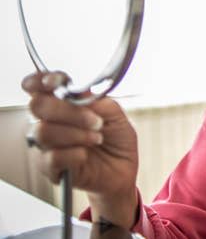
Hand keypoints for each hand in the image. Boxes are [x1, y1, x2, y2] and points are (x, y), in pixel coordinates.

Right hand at [22, 71, 138, 228]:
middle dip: (68, 111)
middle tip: (96, 121)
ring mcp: (48, 144)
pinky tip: (86, 155)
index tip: (55, 82)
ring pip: (44, 131)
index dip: (40, 80)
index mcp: (63, 103)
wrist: (124, 168)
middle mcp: (51, 120)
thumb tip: (78, 93)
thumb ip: (97, 101)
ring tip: (97, 138)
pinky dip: (74, 154)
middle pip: (38, 106)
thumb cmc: (117, 139)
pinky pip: (51, 157)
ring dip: (76, 134)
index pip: (38, 86)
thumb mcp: (116, 114)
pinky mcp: (50, 167)